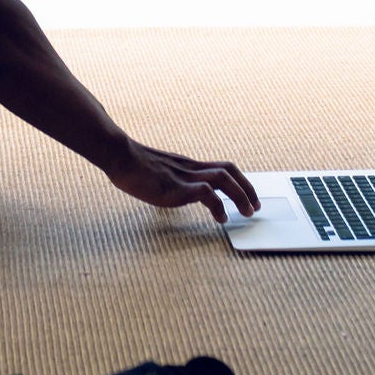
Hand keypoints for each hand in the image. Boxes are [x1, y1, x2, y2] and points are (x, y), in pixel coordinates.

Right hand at [105, 139, 259, 223]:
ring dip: (241, 195)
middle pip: (229, 170)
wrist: (119, 156)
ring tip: (247, 212)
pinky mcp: (177, 188)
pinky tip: (220, 218)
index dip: (239, 180)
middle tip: (255, 206)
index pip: (221, 167)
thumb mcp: (156, 171)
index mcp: (187, 165)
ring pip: (224, 179)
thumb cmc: (131, 165)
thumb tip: (165, 188)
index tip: (247, 195)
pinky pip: (206, 193)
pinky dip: (218, 205)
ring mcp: (185, 177)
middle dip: (247, 188)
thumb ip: (167, 178)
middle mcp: (190, 168)